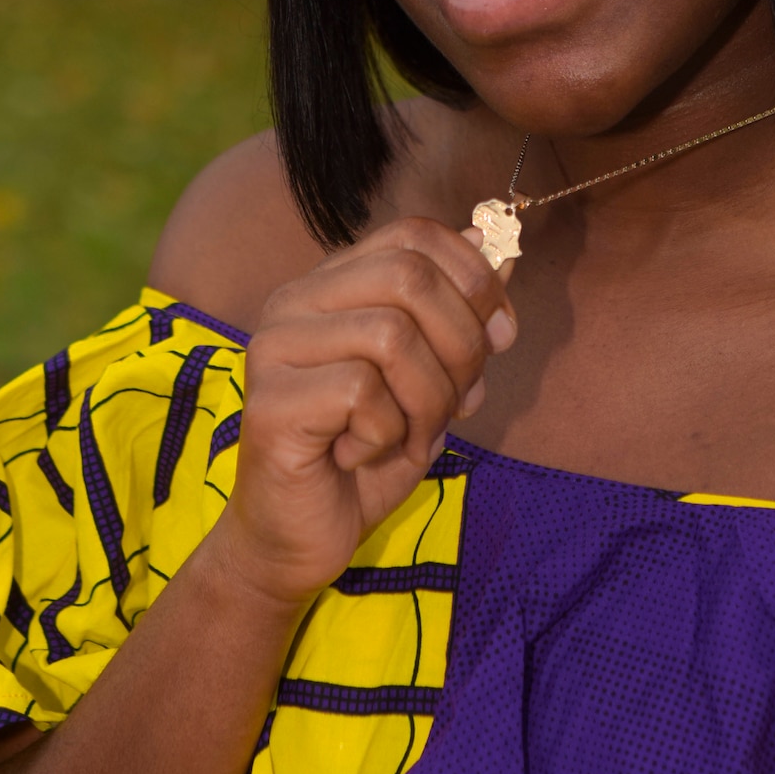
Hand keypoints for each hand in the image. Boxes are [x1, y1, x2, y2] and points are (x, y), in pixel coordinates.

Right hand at [212, 218, 515, 606]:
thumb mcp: (430, 378)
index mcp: (332, 285)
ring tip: (410, 437)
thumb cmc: (365, 456)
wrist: (297, 539)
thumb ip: (455, 315)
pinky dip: (387, 433)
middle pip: (409, 276)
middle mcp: (294, 302)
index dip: (474, 278)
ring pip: (392, 336)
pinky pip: (362, 393)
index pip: (414, 234)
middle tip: (460, 402)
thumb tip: (496, 245)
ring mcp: (274, 348)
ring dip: (428, 400)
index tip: (503, 334)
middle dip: (461, 345)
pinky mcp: (271, 402)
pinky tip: (360, 454)